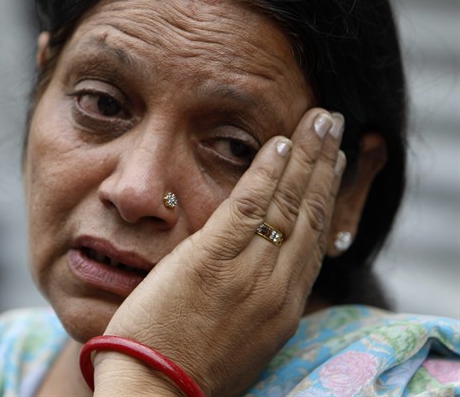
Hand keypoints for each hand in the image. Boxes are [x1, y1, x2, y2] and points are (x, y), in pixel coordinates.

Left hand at [94, 108, 345, 396]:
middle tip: (334, 127)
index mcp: (283, 309)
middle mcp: (277, 288)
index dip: (328, 199)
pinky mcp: (211, 260)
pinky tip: (276, 143)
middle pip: (312, 215)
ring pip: (289, 204)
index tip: (333, 168)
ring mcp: (248, 273)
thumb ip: (255, 301)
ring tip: (319, 120)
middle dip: (326, 166)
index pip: (315, 242)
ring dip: (307, 156)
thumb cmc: (188, 366)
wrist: (155, 393)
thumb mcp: (241, 338)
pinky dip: (266, 172)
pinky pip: (249, 206)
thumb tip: (261, 272)